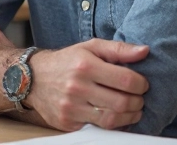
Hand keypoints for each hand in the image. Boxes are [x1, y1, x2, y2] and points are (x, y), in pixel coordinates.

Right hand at [25, 39, 149, 130]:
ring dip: (129, 117)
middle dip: (138, 102)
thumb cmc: (66, 61)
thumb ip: (118, 49)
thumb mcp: (90, 47)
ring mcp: (71, 107)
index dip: (141, 84)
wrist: (31, 77)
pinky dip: (110, 124)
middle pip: (122, 103)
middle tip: (139, 98)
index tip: (142, 84)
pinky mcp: (67, 122)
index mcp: (85, 65)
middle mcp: (77, 87)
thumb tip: (145, 52)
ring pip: (111, 120)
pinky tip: (113, 115)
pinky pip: (97, 128)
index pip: (127, 81)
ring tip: (131, 109)